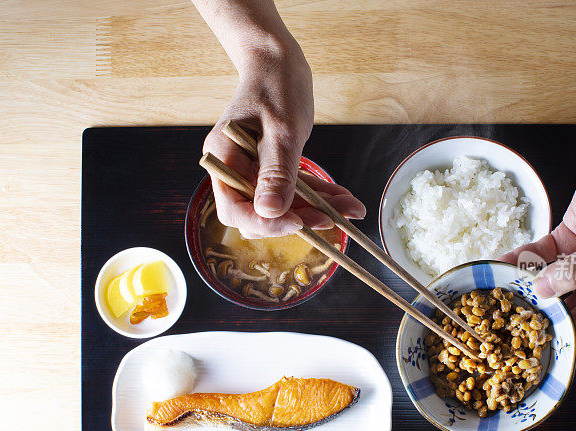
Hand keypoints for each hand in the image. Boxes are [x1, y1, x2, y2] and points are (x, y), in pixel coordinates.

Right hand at [203, 52, 365, 238]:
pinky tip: (345, 198)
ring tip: (350, 210)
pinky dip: (319, 194)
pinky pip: (296, 188)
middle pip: (261, 213)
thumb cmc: (275, 87)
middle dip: (299, 219)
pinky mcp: (273, 167)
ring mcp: (254, 169)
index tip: (298, 223)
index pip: (236, 211)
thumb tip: (270, 211)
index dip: (265, 223)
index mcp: (224, 160)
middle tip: (332, 219)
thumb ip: (276, 173)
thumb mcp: (281, 131)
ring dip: (317, 209)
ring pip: (285, 204)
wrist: (278, 62)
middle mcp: (235, 169)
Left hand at [500, 161, 575, 336]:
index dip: (561, 327)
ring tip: (502, 288)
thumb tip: (543, 290)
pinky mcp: (565, 238)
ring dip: (526, 281)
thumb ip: (575, 273)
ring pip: (548, 276)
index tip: (534, 336)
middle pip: (563, 300)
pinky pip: (540, 254)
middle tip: (510, 314)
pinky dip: (523, 258)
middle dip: (539, 304)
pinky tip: (505, 263)